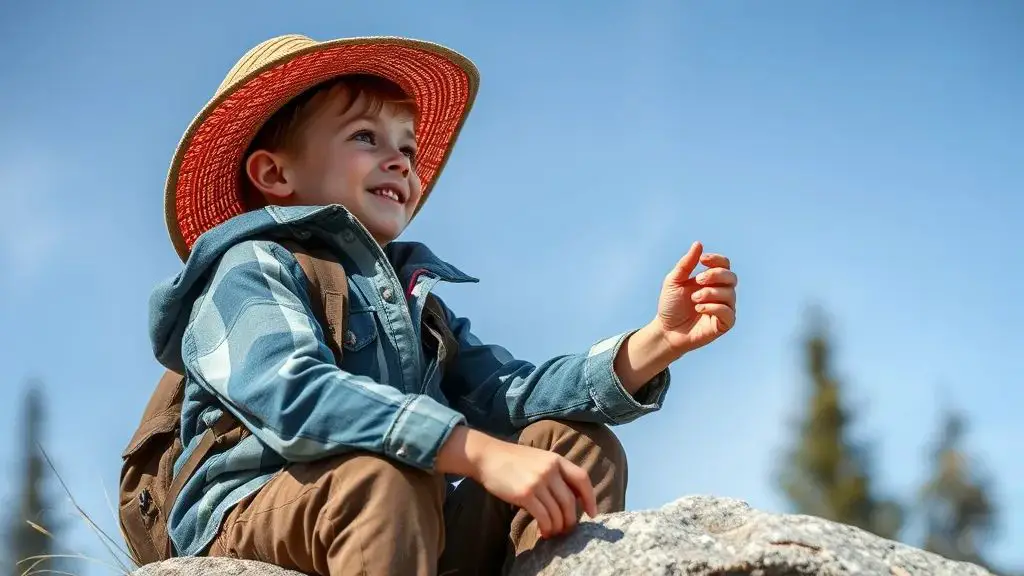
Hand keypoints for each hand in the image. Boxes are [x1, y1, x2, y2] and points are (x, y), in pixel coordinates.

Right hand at [436, 426, 597, 538]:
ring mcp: (538, 482)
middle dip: (571, 519)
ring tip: (553, 532)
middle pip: (569, 501)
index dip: (590, 498)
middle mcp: (550, 470)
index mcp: (556, 459)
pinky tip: (543, 531)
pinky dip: (546, 527)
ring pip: (557, 512)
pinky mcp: (525, 494)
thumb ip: (555, 472)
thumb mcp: (539, 459)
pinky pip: (543, 516)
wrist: (487, 456)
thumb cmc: (513, 460)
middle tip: (567, 529)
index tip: (593, 513)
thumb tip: (570, 498)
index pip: (582, 478)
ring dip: (557, 526)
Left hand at [656, 241, 736, 353]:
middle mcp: (720, 293)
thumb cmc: (670, 305)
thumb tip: (698, 244)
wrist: (666, 330)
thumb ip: (686, 264)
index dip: (717, 260)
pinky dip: (714, 308)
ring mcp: (723, 308)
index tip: (702, 260)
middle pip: (731, 277)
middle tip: (698, 281)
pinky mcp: (723, 324)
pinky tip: (699, 309)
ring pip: (730, 294)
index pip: (724, 264)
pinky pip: (728, 312)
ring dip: (710, 293)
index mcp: (710, 280)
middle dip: (715, 275)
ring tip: (694, 299)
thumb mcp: (674, 281)